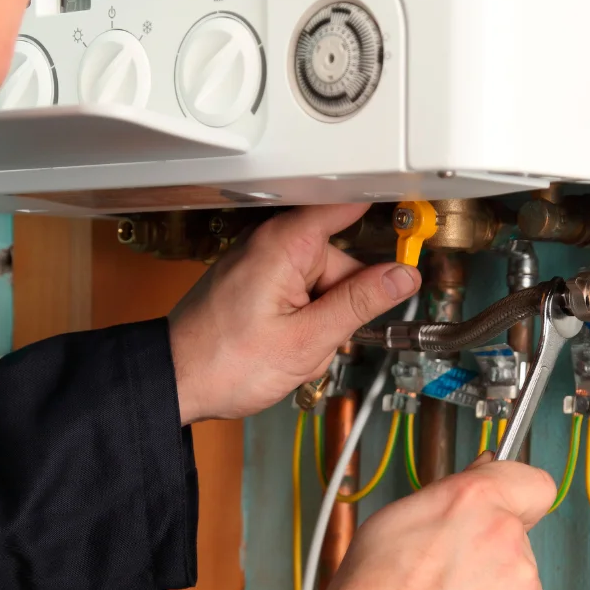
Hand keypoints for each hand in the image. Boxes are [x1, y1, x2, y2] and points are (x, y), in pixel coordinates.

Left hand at [168, 204, 421, 422]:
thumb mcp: (308, 339)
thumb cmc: (226, 363)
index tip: (414, 220)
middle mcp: (271, 245)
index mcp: (285, 244)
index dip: (384, 211)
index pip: (346, 205)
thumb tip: (403, 277)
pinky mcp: (254, 285)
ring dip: (321, 320)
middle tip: (325, 337)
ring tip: (295, 349)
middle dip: (343, 301)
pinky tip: (285, 347)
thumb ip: (360, 303)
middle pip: (338, 260)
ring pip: (320, 285)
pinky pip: (298, 296)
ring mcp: (261, 265)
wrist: (176, 384)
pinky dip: (302, 322)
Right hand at [298, 459, 552, 589]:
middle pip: (516, 544)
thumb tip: (477, 477)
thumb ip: (448, 499)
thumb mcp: (392, 523)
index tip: (506, 511)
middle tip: (442, 584)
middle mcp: (509, 541)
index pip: (533, 484)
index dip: (518, 498)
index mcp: (474, 502)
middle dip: (487, 560)